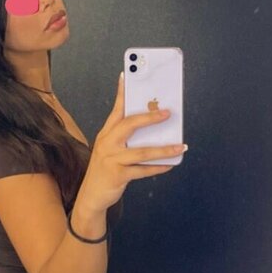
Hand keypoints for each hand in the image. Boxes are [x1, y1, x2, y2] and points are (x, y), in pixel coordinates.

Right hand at [79, 73, 185, 212]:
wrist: (90, 196)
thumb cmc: (105, 169)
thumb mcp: (110, 149)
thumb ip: (126, 137)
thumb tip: (154, 128)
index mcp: (106, 133)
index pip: (117, 109)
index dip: (122, 92)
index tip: (127, 76)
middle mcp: (107, 143)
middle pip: (129, 124)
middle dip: (150, 117)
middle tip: (168, 113)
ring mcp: (111, 159)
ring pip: (141, 151)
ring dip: (163, 149)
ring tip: (180, 146)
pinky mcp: (117, 175)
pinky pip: (143, 170)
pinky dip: (158, 167)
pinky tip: (171, 164)